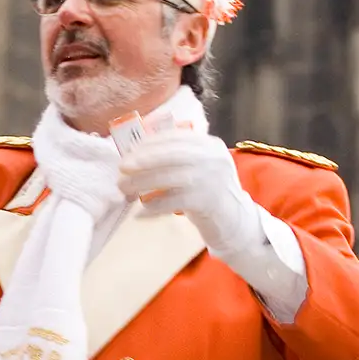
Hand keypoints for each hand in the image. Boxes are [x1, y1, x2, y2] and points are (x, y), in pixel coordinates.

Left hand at [116, 121, 261, 255]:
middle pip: (171, 154)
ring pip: (169, 177)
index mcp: (210, 145)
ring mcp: (211, 179)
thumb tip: (136, 154)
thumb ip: (177, 158)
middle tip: (122, 167)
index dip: (149, 143)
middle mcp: (213, 158)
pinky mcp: (207, 201)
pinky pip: (172, 201)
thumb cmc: (209, 193)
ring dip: (141, 182)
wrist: (236, 221)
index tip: (130, 151)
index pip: (175, 137)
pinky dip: (153, 206)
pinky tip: (140, 212)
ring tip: (124, 188)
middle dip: (142, 160)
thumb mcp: (199, 168)